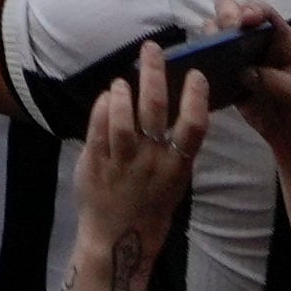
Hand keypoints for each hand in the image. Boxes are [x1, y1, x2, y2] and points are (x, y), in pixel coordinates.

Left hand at [69, 43, 206, 267]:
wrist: (119, 241)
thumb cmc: (151, 207)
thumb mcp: (175, 181)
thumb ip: (175, 149)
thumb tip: (176, 108)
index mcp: (177, 167)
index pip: (193, 127)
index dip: (196, 97)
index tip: (196, 73)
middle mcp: (151, 162)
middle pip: (154, 110)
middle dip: (153, 74)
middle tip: (151, 48)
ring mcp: (122, 162)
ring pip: (122, 118)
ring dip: (122, 92)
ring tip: (122, 81)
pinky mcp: (95, 163)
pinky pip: (97, 129)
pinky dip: (101, 108)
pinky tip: (105, 97)